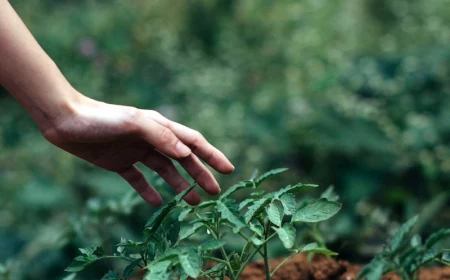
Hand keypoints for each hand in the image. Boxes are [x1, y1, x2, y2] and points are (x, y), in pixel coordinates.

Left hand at [41, 93, 234, 205]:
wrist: (66, 121)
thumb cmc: (101, 118)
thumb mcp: (133, 123)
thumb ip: (161, 136)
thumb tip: (188, 153)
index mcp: (159, 127)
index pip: (193, 142)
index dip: (212, 155)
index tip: (228, 170)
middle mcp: (152, 139)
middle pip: (183, 160)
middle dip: (201, 175)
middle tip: (215, 193)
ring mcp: (137, 152)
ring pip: (165, 171)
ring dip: (180, 185)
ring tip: (193, 202)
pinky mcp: (120, 163)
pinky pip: (139, 180)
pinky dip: (149, 191)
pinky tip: (158, 202)